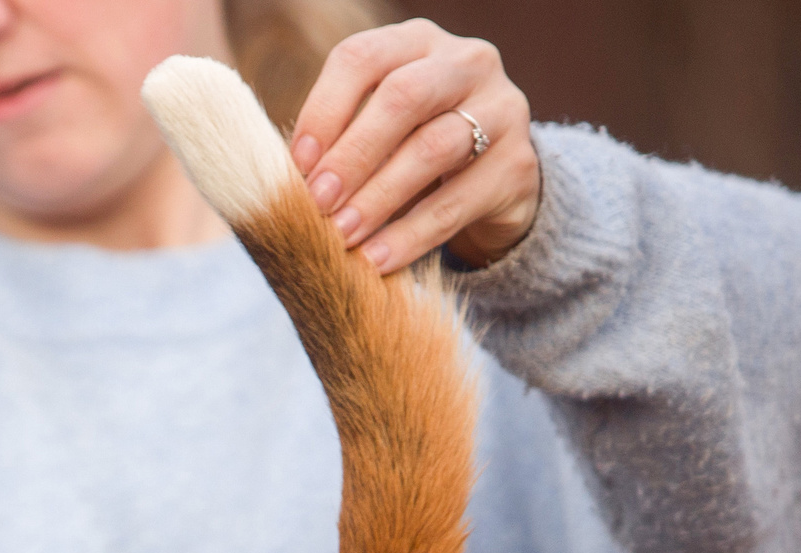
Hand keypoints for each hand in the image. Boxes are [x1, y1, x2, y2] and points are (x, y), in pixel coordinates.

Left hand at [289, 20, 539, 273]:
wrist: (493, 187)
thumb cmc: (411, 154)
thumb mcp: (376, 135)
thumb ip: (337, 143)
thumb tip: (282, 184)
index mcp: (416, 43)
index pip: (361, 58)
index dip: (323, 110)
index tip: (296, 164)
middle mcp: (465, 62)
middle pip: (403, 97)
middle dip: (353, 153)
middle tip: (316, 204)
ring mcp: (502, 108)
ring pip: (435, 147)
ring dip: (379, 197)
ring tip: (342, 236)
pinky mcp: (518, 165)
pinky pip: (457, 201)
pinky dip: (411, 235)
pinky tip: (376, 260)